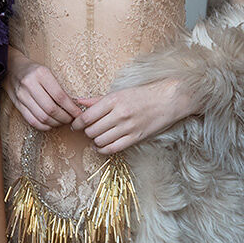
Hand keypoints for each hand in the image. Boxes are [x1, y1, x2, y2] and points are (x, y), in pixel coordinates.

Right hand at [5, 48, 80, 130]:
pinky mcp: (17, 104)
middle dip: (65, 118)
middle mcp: (30, 84)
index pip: (59, 96)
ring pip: (42, 117)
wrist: (12, 67)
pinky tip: (51, 124)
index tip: (78, 113)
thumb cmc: (34, 70)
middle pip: (51, 109)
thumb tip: (74, 104)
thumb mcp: (47, 71)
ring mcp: (22, 96)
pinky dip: (44, 126)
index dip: (71, 108)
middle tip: (72, 119)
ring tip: (63, 122)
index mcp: (41, 74)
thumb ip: (58, 87)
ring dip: (56, 123)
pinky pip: (32, 121)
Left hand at [71, 78, 196, 153]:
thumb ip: (97, 100)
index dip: (77, 123)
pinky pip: (113, 149)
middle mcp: (120, 114)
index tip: (75, 125)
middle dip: (86, 132)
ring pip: (100, 141)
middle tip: (87, 130)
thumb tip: (78, 102)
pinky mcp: (136, 138)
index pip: (87, 117)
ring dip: (94, 141)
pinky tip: (101, 146)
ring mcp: (128, 127)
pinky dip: (103, 149)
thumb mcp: (118, 93)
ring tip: (95, 137)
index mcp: (113, 100)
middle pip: (92, 130)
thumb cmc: (142, 95)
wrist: (168, 100)